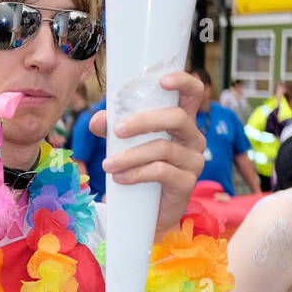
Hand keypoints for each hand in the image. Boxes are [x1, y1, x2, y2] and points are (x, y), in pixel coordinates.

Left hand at [93, 71, 205, 237]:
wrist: (146, 211)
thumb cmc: (139, 168)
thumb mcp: (123, 144)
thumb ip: (111, 128)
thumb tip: (97, 121)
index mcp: (182, 122)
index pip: (193, 93)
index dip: (183, 82)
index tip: (162, 80)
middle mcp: (193, 138)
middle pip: (177, 118)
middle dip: (144, 121)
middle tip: (117, 131)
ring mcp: (194, 161)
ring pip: (164, 148)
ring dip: (130, 155)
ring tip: (108, 164)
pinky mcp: (188, 183)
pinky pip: (162, 172)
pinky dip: (136, 173)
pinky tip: (120, 178)